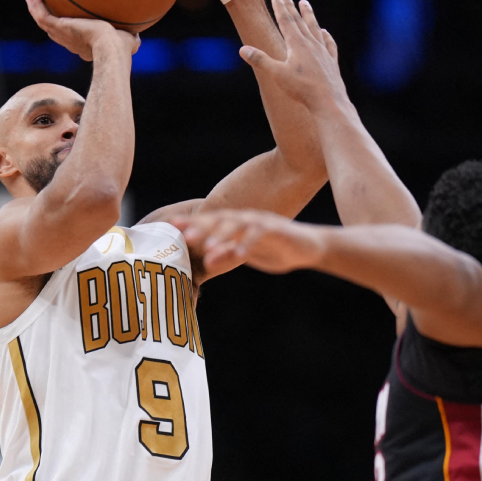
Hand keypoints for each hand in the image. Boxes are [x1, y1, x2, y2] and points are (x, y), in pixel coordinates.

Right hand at [25, 0, 139, 60]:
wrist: (111, 48)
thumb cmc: (122, 48)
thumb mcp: (130, 40)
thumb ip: (133, 37)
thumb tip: (140, 35)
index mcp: (84, 45)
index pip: (72, 38)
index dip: (67, 30)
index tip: (66, 21)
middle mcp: (70, 41)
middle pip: (53, 29)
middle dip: (46, 17)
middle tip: (40, 5)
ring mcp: (62, 35)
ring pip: (43, 21)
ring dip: (35, 8)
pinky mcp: (58, 27)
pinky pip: (41, 15)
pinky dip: (35, 4)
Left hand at [170, 209, 325, 274]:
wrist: (310, 247)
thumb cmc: (275, 249)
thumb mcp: (247, 255)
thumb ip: (227, 255)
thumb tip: (205, 262)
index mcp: (236, 223)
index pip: (210, 221)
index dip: (192, 223)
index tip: (172, 227)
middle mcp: (246, 218)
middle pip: (220, 219)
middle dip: (202, 227)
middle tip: (185, 236)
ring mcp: (262, 222)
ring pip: (238, 225)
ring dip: (222, 234)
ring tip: (208, 246)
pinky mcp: (277, 230)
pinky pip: (260, 235)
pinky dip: (249, 243)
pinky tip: (239, 253)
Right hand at [240, 0, 346, 107]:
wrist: (328, 101)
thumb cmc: (302, 88)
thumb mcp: (277, 74)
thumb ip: (261, 60)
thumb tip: (243, 50)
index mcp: (297, 44)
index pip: (286, 21)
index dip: (280, 9)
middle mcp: (311, 44)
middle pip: (300, 21)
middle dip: (292, 8)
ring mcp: (323, 51)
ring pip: (315, 28)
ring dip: (309, 15)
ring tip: (305, 4)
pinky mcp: (331, 61)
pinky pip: (328, 44)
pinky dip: (325, 36)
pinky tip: (324, 33)